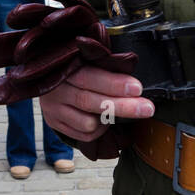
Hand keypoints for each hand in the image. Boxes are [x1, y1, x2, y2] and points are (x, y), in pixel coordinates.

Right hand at [40, 64, 154, 141]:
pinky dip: (99, 130)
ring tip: (115, 110)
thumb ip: (104, 65)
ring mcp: (53, 108)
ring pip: (88, 124)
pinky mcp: (54, 123)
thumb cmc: (77, 66)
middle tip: (147, 108)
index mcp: (65, 68)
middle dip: (123, 106)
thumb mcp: (86, 59)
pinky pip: (85, 135)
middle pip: (90, 102)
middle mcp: (56, 90)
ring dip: (108, 120)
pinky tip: (101, 119)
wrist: (47, 79)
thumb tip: (133, 76)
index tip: (138, 88)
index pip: (90, 77)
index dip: (114, 84)